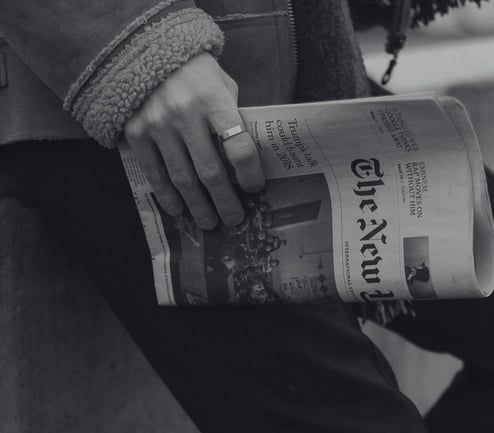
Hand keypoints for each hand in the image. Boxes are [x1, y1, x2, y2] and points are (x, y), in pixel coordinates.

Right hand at [124, 52, 264, 229]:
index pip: (239, 147)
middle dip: (225, 202)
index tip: (254, 189)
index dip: (250, 174)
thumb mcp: (221, 83)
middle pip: (211, 172)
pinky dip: (168, 196)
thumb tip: (243, 157)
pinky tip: (179, 210)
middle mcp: (185, 114)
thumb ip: (233, 115)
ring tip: (210, 223)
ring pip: (183, 179)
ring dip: (199, 207)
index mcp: (214, 100)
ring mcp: (158, 126)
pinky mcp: (137, 134)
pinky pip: (155, 174)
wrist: (142, 48)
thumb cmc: (193, 71)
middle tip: (235, 220)